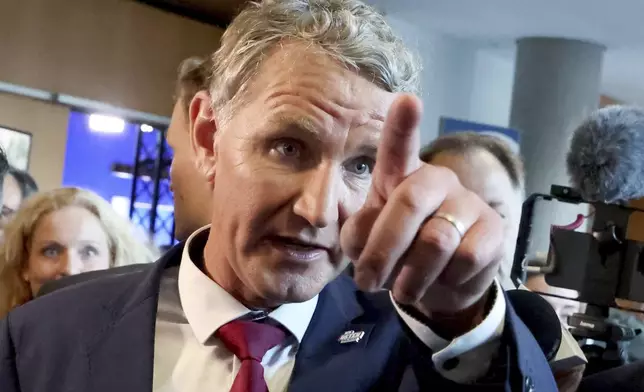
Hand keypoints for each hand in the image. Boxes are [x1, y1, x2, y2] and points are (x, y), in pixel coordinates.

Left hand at [341, 94, 503, 333]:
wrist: (438, 283)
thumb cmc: (396, 250)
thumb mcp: (366, 242)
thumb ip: (358, 234)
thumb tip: (367, 237)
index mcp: (400, 176)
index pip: (400, 146)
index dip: (403, 125)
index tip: (407, 100)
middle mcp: (436, 180)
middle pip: (409, 203)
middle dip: (382, 250)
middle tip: (368, 282)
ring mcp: (468, 202)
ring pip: (436, 240)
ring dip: (410, 276)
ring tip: (402, 291)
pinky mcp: (494, 229)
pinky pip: (465, 260)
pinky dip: (444, 282)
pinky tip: (441, 281)